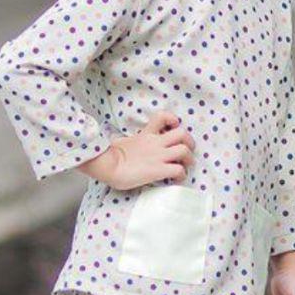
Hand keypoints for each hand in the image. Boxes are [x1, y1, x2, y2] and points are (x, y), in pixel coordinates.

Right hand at [79, 110, 195, 189]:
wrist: (106, 166)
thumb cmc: (109, 158)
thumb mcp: (122, 143)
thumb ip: (131, 141)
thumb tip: (125, 144)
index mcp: (146, 135)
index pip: (162, 116)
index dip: (172, 119)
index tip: (174, 126)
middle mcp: (155, 143)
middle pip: (182, 133)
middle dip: (189, 142)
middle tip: (187, 151)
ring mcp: (158, 156)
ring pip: (184, 150)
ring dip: (189, 159)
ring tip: (185, 165)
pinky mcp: (158, 170)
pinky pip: (179, 170)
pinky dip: (182, 175)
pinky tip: (177, 179)